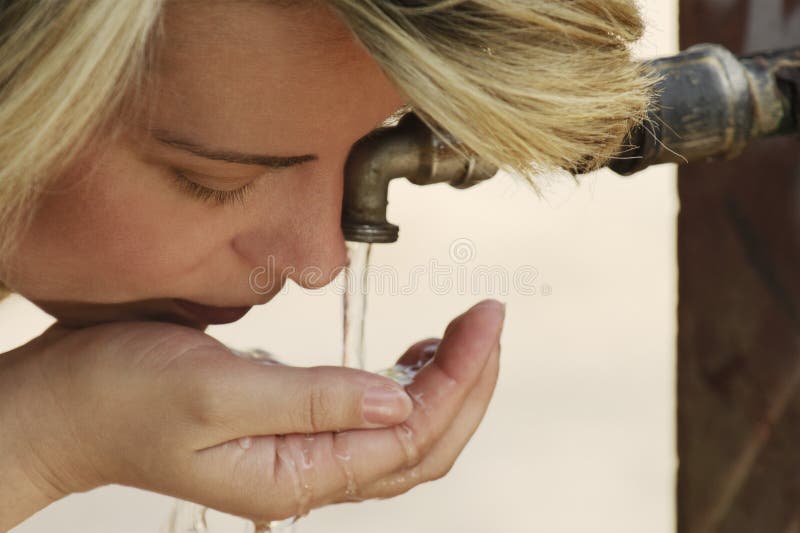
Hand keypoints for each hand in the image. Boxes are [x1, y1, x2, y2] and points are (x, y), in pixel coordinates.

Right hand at [0, 299, 502, 526]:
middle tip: (488, 320)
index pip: (410, 436)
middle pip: (421, 445)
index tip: (484, 320)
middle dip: (468, 382)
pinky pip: (369, 421)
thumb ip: (314, 400)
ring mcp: (300, 455)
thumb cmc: (120, 396)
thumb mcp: (217, 389)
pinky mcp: (288, 428)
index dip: (459, 378)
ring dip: (442, 387)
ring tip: (460, 335)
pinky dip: (403, 388)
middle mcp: (307, 475)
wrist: (63, 403)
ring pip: (402, 437)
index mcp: (296, 475)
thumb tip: (402, 403)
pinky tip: (408, 357)